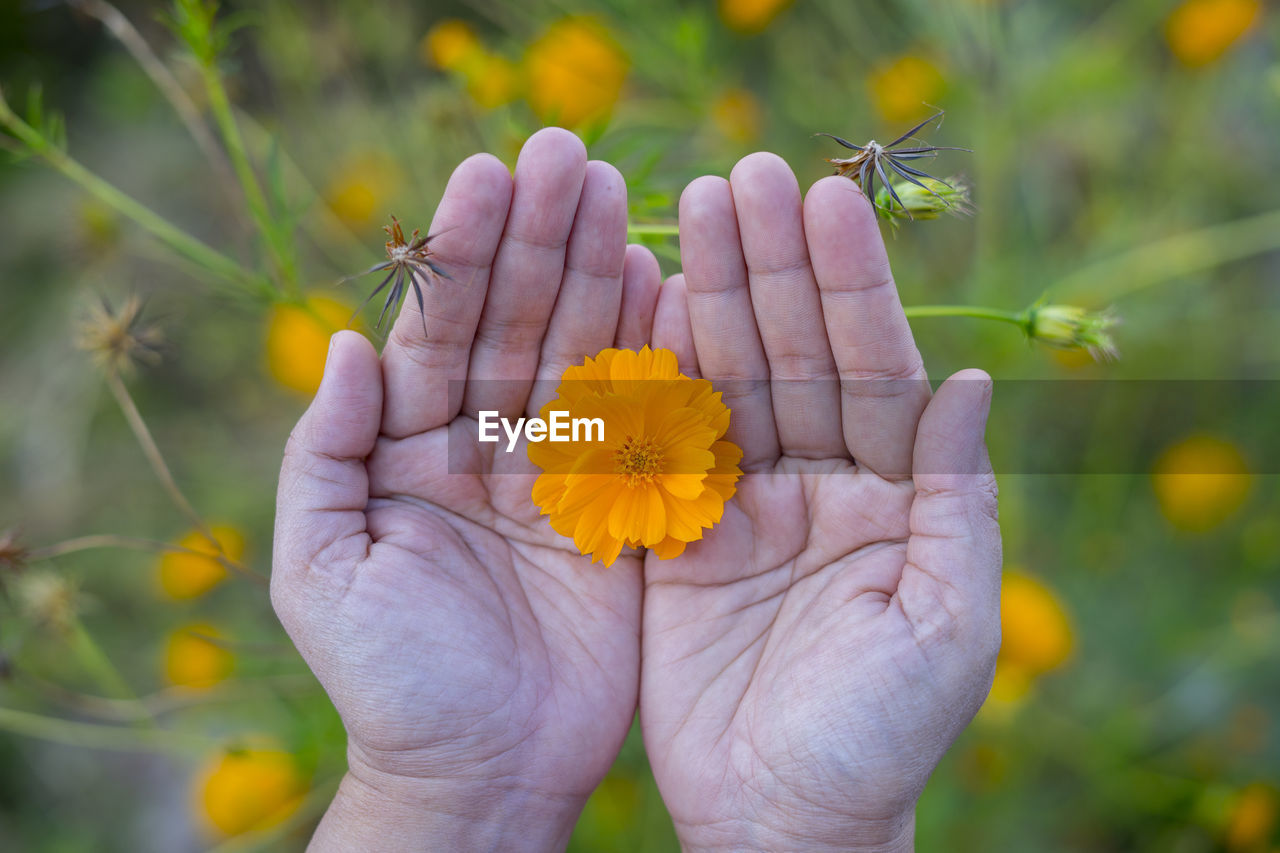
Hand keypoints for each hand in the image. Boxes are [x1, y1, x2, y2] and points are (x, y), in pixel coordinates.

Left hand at [272, 129, 665, 850]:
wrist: (479, 773)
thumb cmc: (388, 682)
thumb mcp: (321, 570)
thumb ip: (325, 455)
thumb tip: (345, 343)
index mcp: (410, 451)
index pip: (439, 331)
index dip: (465, 254)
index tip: (491, 173)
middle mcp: (486, 447)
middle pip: (515, 324)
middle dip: (540, 239)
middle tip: (570, 152)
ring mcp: (559, 475)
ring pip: (581, 355)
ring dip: (599, 274)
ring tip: (621, 195)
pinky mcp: (621, 512)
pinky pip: (641, 422)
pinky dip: (653, 355)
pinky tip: (664, 285)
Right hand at [641, 155, 1001, 850]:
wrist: (782, 821)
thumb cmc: (880, 738)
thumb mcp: (945, 623)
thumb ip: (958, 501)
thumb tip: (970, 385)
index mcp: (896, 498)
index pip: (874, 369)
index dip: (851, 286)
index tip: (823, 201)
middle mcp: (822, 485)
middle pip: (794, 354)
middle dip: (771, 266)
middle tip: (741, 172)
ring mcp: (745, 505)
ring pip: (725, 381)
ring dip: (707, 297)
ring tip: (687, 208)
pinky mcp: (678, 539)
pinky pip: (663, 443)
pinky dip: (651, 375)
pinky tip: (639, 302)